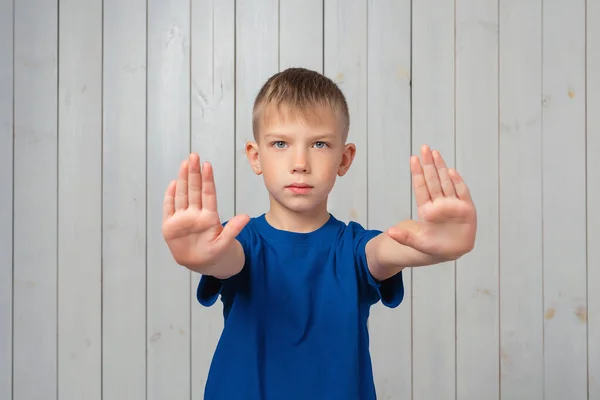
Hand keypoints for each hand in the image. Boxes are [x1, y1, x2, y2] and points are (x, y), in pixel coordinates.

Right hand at [162, 153, 248, 271]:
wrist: (200, 264)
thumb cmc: (215, 252)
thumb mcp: (225, 243)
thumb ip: (233, 230)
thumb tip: (246, 217)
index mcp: (209, 217)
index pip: (208, 194)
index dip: (207, 180)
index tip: (207, 165)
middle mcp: (195, 214)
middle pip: (194, 190)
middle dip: (193, 173)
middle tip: (194, 156)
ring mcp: (182, 219)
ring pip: (182, 195)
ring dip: (182, 180)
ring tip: (185, 164)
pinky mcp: (170, 226)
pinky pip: (169, 208)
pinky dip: (170, 196)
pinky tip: (173, 183)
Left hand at [386, 145, 476, 260]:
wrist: (452, 252)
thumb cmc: (433, 246)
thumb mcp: (417, 243)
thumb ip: (405, 238)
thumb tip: (389, 232)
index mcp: (426, 209)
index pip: (421, 187)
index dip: (417, 173)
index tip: (413, 158)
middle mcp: (439, 203)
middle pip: (433, 180)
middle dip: (429, 164)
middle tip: (424, 147)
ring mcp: (453, 205)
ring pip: (446, 182)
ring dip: (441, 167)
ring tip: (435, 153)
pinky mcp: (466, 209)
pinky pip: (462, 193)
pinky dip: (457, 182)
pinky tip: (451, 172)